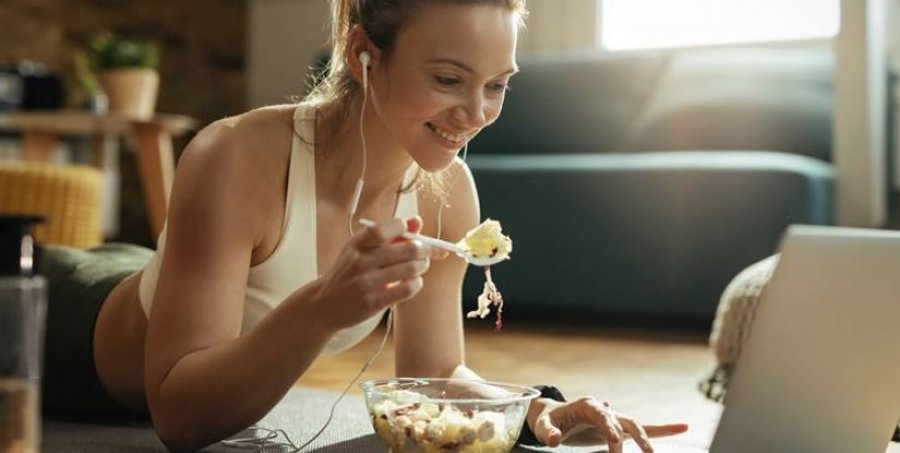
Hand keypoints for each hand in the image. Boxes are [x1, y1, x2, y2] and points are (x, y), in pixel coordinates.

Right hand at [310, 216, 430, 329]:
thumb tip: (417, 221)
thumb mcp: (361, 250)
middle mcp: (360, 261)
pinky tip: (412, 282)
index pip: (385, 228)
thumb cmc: (348, 272)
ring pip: (411, 268)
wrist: (324, 304)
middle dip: (425, 249)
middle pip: (408, 249)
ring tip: (420, 267)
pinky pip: (407, 289)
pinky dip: (416, 283)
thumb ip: (390, 235)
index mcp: (357, 244)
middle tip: (426, 252)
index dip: (404, 228)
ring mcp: (366, 282)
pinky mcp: (373, 302)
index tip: (411, 233)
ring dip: (422, 266)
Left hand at [526, 397, 688, 452]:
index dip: (609, 428)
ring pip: (635, 426)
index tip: (614, 442)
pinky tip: (683, 427)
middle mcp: (604, 409)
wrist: (554, 417)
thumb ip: (548, 433)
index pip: (602, 415)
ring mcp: (613, 418)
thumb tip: (555, 440)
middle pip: (623, 421)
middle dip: (632, 438)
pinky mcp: (618, 428)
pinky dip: (662, 430)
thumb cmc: (549, 421)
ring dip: (647, 439)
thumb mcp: (543, 426)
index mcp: (587, 405)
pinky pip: (643, 429)